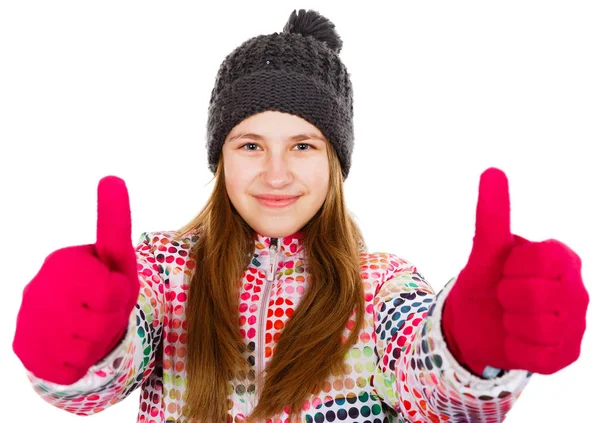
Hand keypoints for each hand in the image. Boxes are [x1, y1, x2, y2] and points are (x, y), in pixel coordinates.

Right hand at [13, 176, 139, 384]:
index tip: (110, 289)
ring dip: (97, 342)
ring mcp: (28, 320)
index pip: (107, 292)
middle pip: (103, 323)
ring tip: (89, 326)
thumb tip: (111, 178)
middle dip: (111, 320)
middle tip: (103, 310)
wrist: (70, 323)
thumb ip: (115, 226)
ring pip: (86, 349)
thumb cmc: (103, 285)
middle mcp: (40, 288)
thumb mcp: (117, 258)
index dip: (117, 296)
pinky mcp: (25, 349)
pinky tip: (71, 344)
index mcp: (65, 262)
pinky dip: (79, 361)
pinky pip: (69, 368)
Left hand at [442, 168, 588, 375]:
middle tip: (505, 294)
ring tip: (510, 316)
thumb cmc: (486, 281)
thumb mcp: (486, 249)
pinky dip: (514, 348)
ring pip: (540, 327)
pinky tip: (514, 338)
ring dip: (511, 322)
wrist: (475, 324)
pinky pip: (536, 356)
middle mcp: (577, 290)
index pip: (543, 259)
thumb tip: (492, 170)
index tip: (507, 269)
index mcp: (563, 258)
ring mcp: (576, 325)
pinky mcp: (566, 356)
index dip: (513, 266)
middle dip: (508, 294)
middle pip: (538, 295)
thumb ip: (492, 214)